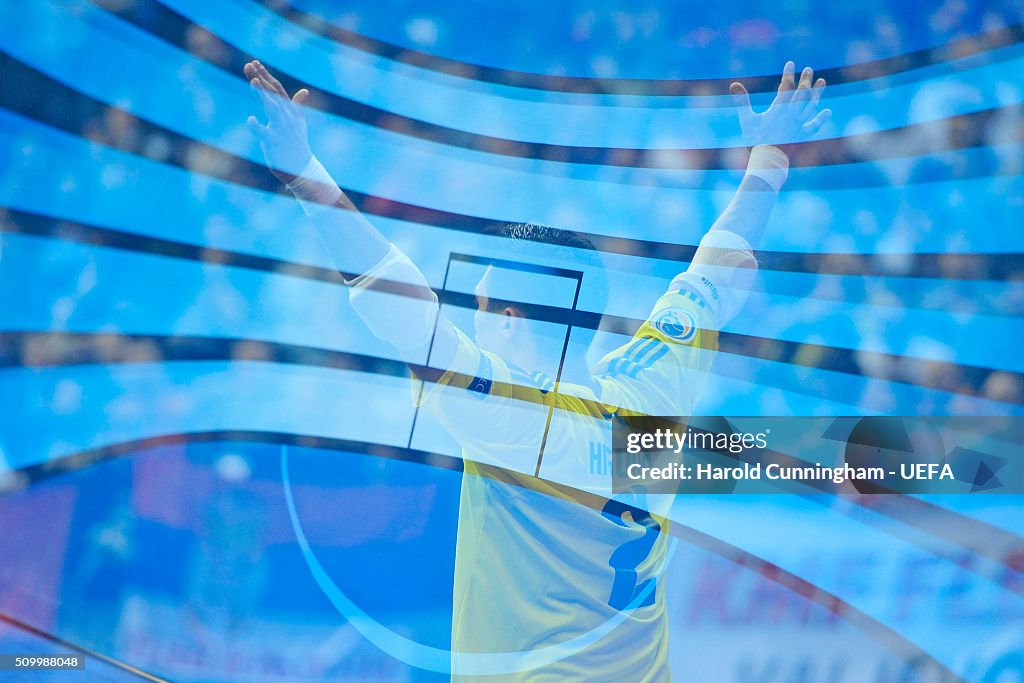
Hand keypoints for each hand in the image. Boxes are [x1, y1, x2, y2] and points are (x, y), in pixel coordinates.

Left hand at [244, 60, 312, 182]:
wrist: (301, 167)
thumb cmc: (297, 144)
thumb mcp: (299, 123)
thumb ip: (298, 106)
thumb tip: (304, 91)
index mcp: (289, 111)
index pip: (276, 89)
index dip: (265, 76)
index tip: (254, 63)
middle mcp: (285, 117)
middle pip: (272, 94)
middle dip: (261, 79)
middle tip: (250, 65)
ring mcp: (280, 129)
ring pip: (271, 108)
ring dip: (262, 94)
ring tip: (252, 81)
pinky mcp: (273, 142)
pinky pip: (264, 133)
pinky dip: (257, 127)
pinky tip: (251, 120)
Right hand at [730, 62, 830, 148]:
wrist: (768, 160)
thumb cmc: (755, 140)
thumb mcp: (746, 119)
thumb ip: (741, 100)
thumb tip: (734, 84)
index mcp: (779, 108)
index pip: (785, 86)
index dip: (788, 74)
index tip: (791, 63)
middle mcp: (792, 114)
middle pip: (802, 93)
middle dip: (805, 80)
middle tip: (809, 69)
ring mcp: (799, 124)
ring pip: (810, 105)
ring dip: (817, 93)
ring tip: (822, 81)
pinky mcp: (802, 135)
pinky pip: (814, 125)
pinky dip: (821, 118)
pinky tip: (827, 111)